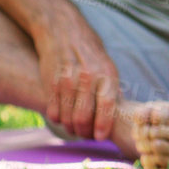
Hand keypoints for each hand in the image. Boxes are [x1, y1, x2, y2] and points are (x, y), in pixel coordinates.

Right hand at [36, 22, 121, 140]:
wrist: (63, 31)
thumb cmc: (90, 53)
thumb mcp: (107, 66)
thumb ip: (111, 89)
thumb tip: (118, 116)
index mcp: (106, 73)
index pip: (107, 105)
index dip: (103, 125)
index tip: (100, 138)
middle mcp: (87, 77)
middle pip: (83, 116)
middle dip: (85, 132)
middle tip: (87, 135)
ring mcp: (67, 80)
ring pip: (67, 117)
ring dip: (71, 129)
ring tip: (76, 129)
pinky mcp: (50, 83)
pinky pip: (53, 111)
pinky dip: (58, 120)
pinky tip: (63, 118)